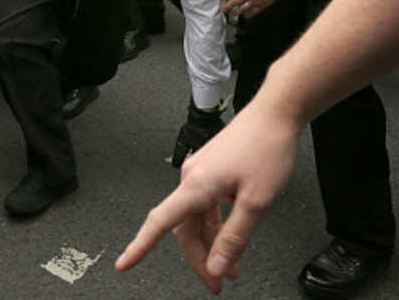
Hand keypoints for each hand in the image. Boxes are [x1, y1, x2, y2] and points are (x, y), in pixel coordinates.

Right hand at [116, 96, 300, 293]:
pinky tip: (229, 233)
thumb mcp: (256, 202)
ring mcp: (200, 172)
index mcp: (196, 186)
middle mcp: (192, 178)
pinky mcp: (210, 169)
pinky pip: (204, 204)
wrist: (275, 115)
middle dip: (198, 258)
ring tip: (230, 267)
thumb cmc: (266, 149)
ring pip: (196, 218)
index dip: (140, 246)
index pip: (160, 223)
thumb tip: (217, 266)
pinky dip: (214, 225)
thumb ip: (234, 236)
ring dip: (210, 244)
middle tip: (216, 282)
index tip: (124, 264)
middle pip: (183, 228)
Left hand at [220, 0, 286, 18]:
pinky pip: (252, 13)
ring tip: (232, 14)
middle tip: (223, 10)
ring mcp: (253, 1)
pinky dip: (247, 15)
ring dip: (235, 13)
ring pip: (241, 10)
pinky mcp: (260, 6)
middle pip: (232, 3)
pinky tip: (245, 15)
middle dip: (226, 7)